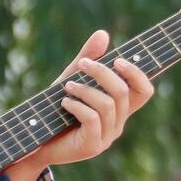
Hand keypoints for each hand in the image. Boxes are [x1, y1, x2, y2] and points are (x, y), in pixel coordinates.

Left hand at [22, 29, 155, 170]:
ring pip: (107, 104)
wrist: (36, 141)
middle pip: (123, 92)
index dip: (137, 74)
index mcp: (119, 108)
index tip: (117, 59)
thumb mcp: (71, 80)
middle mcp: (118, 123)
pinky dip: (78, 106)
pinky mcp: (92, 146)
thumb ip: (88, 59)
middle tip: (82, 64)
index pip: (144, 91)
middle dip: (102, 73)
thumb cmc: (56, 110)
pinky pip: (92, 119)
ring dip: (85, 89)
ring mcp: (106, 137)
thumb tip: (103, 33)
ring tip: (67, 86)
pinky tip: (65, 102)